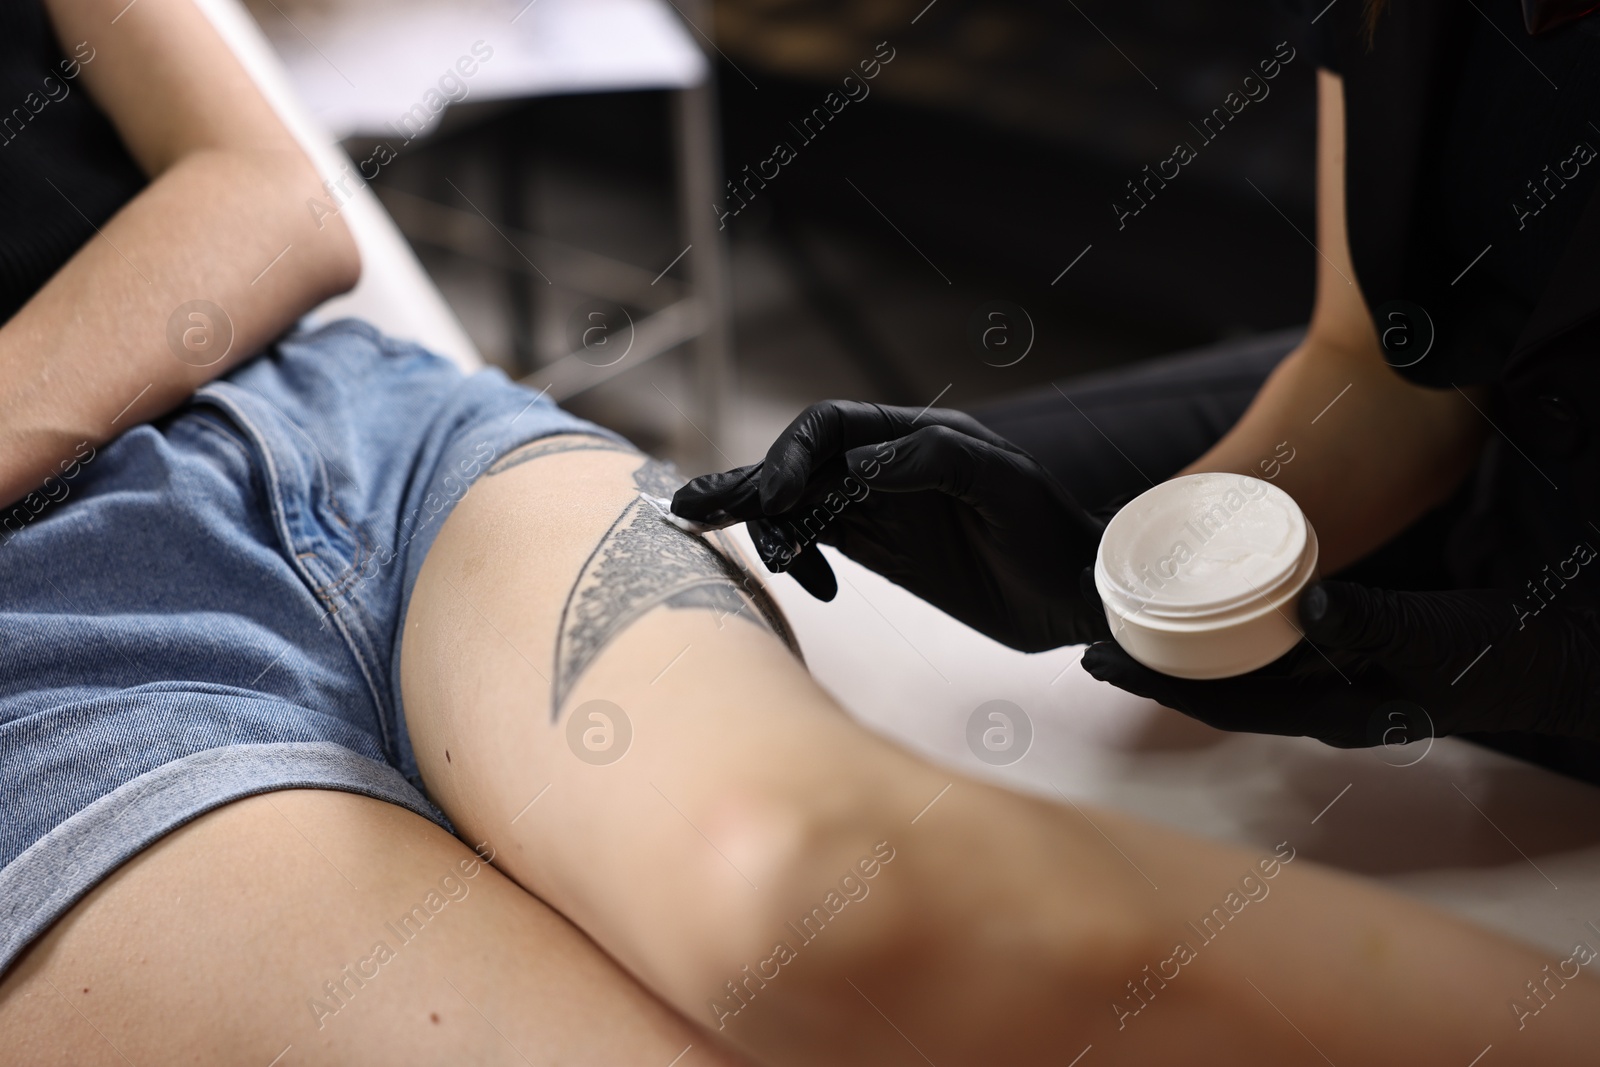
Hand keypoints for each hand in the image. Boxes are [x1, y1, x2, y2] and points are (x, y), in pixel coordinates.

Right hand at [672, 400, 1111, 651]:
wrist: (1075, 596)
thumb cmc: (1050, 530)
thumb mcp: (1002, 485)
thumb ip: (933, 462)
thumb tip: (858, 463)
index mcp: (911, 436)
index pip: (827, 428)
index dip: (791, 456)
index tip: (776, 500)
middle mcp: (885, 467)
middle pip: (797, 464)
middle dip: (746, 486)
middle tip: (691, 510)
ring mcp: (878, 510)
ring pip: (798, 504)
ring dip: (761, 523)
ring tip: (712, 536)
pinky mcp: (880, 552)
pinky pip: (818, 543)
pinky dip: (795, 557)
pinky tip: (804, 582)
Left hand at [1081, 578, 1599, 746]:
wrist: (1562, 660)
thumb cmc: (1505, 657)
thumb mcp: (1443, 638)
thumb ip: (1378, 624)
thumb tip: (1308, 608)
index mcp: (1334, 711)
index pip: (1223, 705)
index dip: (1159, 683)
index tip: (1099, 657)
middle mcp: (1326, 703)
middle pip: (1218, 690)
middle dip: (1156, 667)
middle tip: (1095, 634)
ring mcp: (1338, 683)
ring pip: (1241, 672)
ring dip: (1187, 649)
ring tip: (1135, 617)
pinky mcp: (1352, 655)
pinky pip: (1272, 650)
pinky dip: (1231, 631)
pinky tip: (1212, 604)